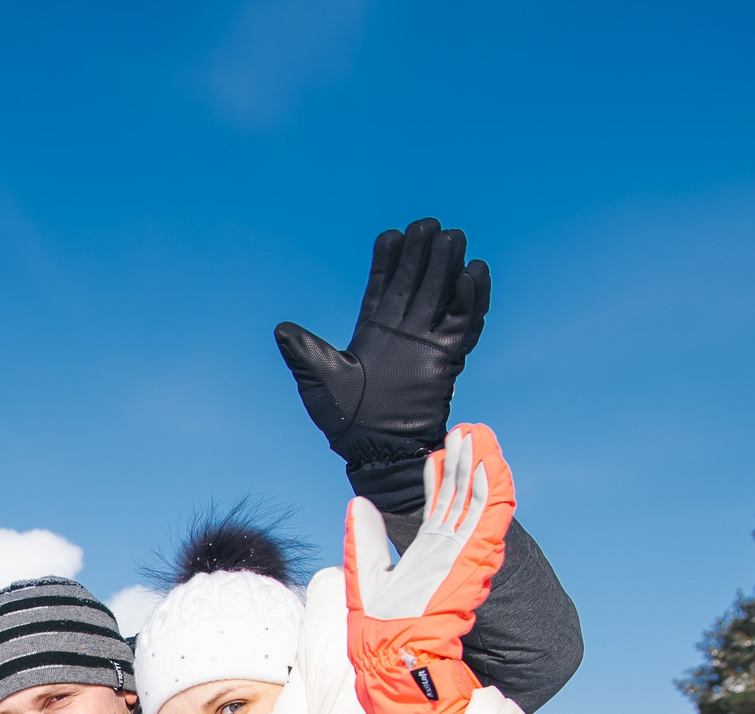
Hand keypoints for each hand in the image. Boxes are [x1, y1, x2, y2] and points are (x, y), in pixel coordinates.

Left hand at [274, 219, 490, 511]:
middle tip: (429, 224)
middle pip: (417, 280)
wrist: (376, 449)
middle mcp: (402, 329)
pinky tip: (473, 272)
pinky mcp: (449, 356)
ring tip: (453, 237)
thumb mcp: (318, 381)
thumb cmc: (345, 419)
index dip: (388, 259)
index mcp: (372, 328)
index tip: (392, 235)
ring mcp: (427, 340)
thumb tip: (281, 330)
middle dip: (423, 252)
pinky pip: (465, 321)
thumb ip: (304, 353)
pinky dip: (472, 298)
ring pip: (442, 293)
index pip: (382, 283)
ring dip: (449, 266)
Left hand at [343, 424, 514, 713]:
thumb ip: (365, 537)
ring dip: (478, 467)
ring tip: (478, 436)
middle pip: (459, 499)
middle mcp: (447, 552)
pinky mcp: (471, 560)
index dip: (437, 478)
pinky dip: (490, 490)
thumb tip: (359, 502)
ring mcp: (461, 555)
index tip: (439, 451)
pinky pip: (486, 519)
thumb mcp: (364, 572)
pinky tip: (490, 463)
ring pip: (475, 501)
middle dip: (461, 464)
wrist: (391, 655)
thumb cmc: (379, 627)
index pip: (436, 508)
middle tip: (465, 431)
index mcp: (425, 555)